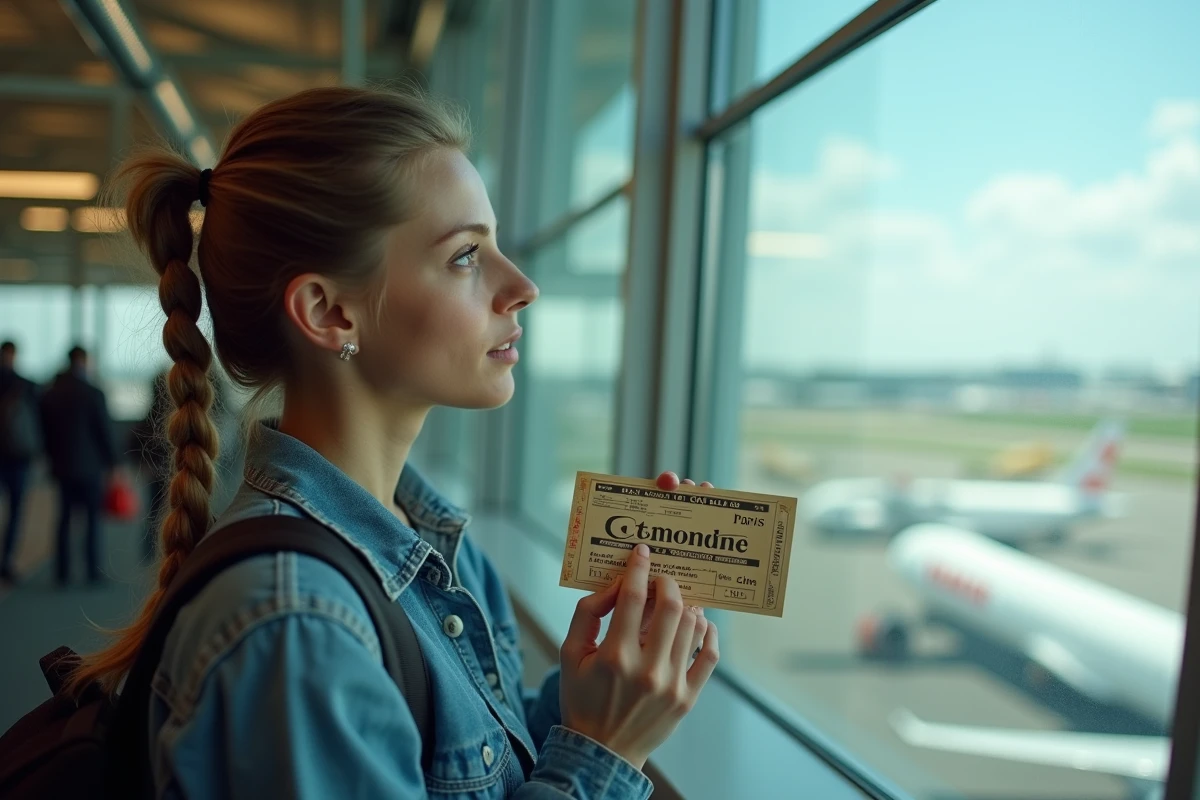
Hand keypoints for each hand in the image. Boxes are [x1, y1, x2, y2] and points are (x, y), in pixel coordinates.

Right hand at [559, 482, 719, 769]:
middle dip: (668, 583)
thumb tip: (618, 585)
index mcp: (614, 656)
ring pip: (692, 626)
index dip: (639, 569)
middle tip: (662, 578)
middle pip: (671, 608)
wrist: (601, 750)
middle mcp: (647, 670)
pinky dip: (708, 632)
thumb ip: (588, 613)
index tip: (643, 553)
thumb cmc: (582, 697)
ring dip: (686, 605)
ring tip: (677, 600)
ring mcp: (672, 685)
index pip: (634, 599)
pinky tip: (700, 622)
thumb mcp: (569, 653)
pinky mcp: (688, 698)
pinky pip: (709, 656)